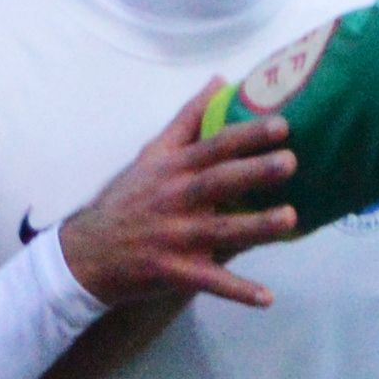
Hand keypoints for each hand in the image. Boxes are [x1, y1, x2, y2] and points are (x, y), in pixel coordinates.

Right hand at [59, 87, 300, 314]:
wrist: (87, 253)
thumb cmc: (128, 199)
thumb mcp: (152, 154)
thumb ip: (188, 119)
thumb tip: (220, 81)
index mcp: (173, 168)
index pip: (214, 145)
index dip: (247, 135)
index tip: (282, 125)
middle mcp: (176, 200)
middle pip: (219, 182)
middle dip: (254, 172)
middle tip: (291, 162)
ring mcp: (175, 237)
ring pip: (221, 231)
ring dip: (256, 227)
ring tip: (290, 218)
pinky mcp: (175, 272)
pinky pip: (211, 282)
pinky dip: (238, 291)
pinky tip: (267, 297)